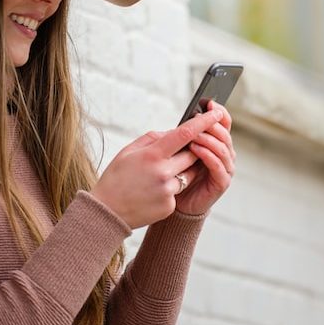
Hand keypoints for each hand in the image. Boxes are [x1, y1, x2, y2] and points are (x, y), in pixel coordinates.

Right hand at [90, 109, 224, 228]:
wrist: (107, 211)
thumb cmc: (116, 177)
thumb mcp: (128, 151)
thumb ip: (152, 139)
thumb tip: (174, 133)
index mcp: (152, 155)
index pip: (185, 134)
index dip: (203, 122)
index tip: (216, 113)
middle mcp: (163, 172)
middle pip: (192, 154)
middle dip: (192, 150)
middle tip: (180, 150)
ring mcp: (168, 190)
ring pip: (188, 174)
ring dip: (180, 170)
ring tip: (157, 174)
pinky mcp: (170, 205)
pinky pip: (178, 191)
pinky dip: (170, 187)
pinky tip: (151, 191)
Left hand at [174, 100, 234, 215]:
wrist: (176, 201)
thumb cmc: (177, 172)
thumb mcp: (180, 149)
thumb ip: (185, 135)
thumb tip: (185, 117)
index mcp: (217, 143)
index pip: (224, 123)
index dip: (219, 112)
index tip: (209, 102)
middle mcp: (225, 154)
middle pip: (225, 134)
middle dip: (211, 125)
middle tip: (198, 118)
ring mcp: (225, 168)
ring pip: (223, 148)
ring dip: (208, 139)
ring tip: (193, 135)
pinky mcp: (221, 183)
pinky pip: (218, 166)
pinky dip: (208, 155)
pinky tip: (195, 149)